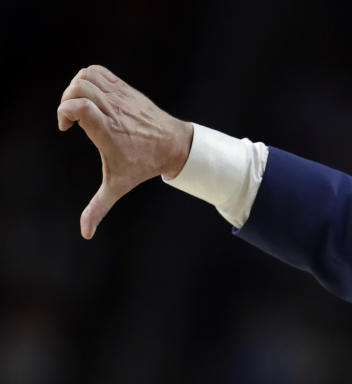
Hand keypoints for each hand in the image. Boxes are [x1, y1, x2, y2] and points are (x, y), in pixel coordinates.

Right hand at [57, 65, 193, 238]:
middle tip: (72, 118)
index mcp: (109, 131)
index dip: (65, 111)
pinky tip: (91, 98)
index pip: (79, 106)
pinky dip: (88, 78)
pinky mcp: (125, 88)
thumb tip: (85, 232)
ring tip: (81, 106)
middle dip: (67, 98)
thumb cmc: (144, 166)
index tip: (66, 128)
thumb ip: (99, 206)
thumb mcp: (118, 185)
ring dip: (76, 87)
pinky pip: (99, 71)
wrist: (174, 147)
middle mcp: (114, 110)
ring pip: (88, 75)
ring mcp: (120, 96)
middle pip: (79, 86)